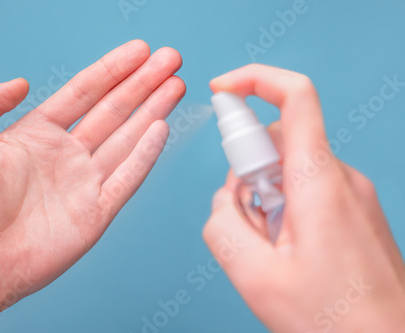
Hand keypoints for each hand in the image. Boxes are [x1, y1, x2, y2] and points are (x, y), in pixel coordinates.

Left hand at [0, 40, 184, 331]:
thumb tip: (21, 81)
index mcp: (38, 134)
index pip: (84, 92)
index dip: (113, 69)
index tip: (139, 50)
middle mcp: (67, 155)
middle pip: (114, 109)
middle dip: (143, 83)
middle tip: (170, 60)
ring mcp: (85, 182)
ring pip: (127, 138)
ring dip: (153, 111)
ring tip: (175, 86)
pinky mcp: (97, 212)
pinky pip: (127, 178)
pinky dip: (145, 155)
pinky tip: (160, 129)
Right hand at [203, 64, 404, 332]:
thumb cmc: (336, 321)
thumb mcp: (256, 277)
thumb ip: (223, 225)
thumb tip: (226, 198)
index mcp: (318, 181)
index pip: (294, 96)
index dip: (253, 79)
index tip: (222, 90)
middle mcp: (340, 177)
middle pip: (279, 139)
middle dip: (248, 170)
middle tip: (249, 220)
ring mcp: (351, 193)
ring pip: (289, 168)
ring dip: (265, 196)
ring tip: (272, 248)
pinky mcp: (353, 209)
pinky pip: (307, 188)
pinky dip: (284, 208)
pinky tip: (287, 250)